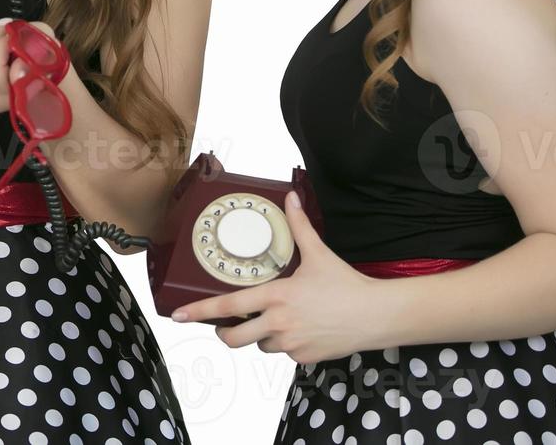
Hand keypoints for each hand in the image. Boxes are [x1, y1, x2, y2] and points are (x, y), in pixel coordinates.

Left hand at [171, 191, 381, 365]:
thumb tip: (291, 197)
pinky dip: (286, 344)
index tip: (178, 316)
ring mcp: (290, 344)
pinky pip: (283, 354)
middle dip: (226, 333)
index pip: (228, 306)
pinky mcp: (303, 359)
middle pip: (234, 338)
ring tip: (281, 319)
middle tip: (229, 326)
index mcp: (275, 296)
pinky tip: (303, 330)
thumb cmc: (346, 284)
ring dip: (262, 336)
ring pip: (260, 345)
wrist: (376, 315)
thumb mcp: (318, 253)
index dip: (200, 311)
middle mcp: (278, 323)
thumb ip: (299, 226)